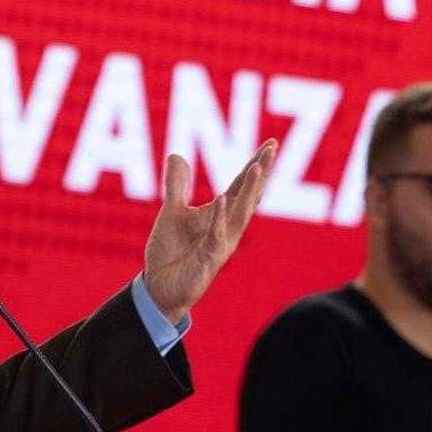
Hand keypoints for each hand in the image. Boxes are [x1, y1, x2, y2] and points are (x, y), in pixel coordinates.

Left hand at [142, 139, 277, 323]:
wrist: (158, 287)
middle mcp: (227, 228)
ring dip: (248, 191)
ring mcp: (221, 243)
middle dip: (260, 172)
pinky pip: (216, 235)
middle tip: (273, 148)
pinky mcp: (209, 259)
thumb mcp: (171, 213)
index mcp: (219, 215)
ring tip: (257, 167)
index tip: (271, 143)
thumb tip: (177, 155)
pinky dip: (219, 217)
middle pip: (248, 196)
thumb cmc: (170, 253)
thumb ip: (177, 186)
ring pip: (240, 214)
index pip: (240, 186)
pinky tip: (221, 199)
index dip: (255, 165)